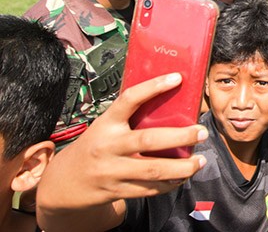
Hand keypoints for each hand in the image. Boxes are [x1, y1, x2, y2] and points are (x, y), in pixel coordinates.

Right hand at [37, 73, 207, 209]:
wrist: (64, 182)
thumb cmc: (94, 147)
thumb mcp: (105, 127)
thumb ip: (130, 119)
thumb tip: (169, 103)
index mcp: (106, 123)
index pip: (129, 99)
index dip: (153, 87)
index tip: (177, 78)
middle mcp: (108, 146)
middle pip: (149, 140)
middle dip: (181, 136)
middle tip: (202, 131)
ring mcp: (111, 170)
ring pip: (153, 170)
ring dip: (183, 167)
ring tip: (200, 160)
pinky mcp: (116, 190)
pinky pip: (149, 189)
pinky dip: (170, 184)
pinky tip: (182, 177)